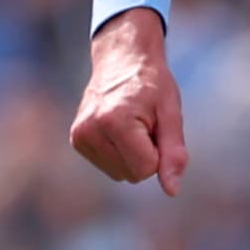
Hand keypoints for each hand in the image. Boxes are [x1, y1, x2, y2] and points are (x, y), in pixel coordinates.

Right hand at [71, 8, 186, 195]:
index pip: (146, 169)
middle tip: (144, 123)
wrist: (121, 58)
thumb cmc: (152, 84)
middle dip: (145, 155)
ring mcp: (80, 136)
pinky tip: (118, 129)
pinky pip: (108, 166)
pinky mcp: (76, 139)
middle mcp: (91, 130)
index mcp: (115, 122)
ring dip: (132, 155)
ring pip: (119, 174)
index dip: (159, 152)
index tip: (155, 126)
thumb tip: (172, 191)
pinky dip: (119, 153)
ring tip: (131, 125)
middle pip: (132, 175)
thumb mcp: (171, 114)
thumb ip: (173, 153)